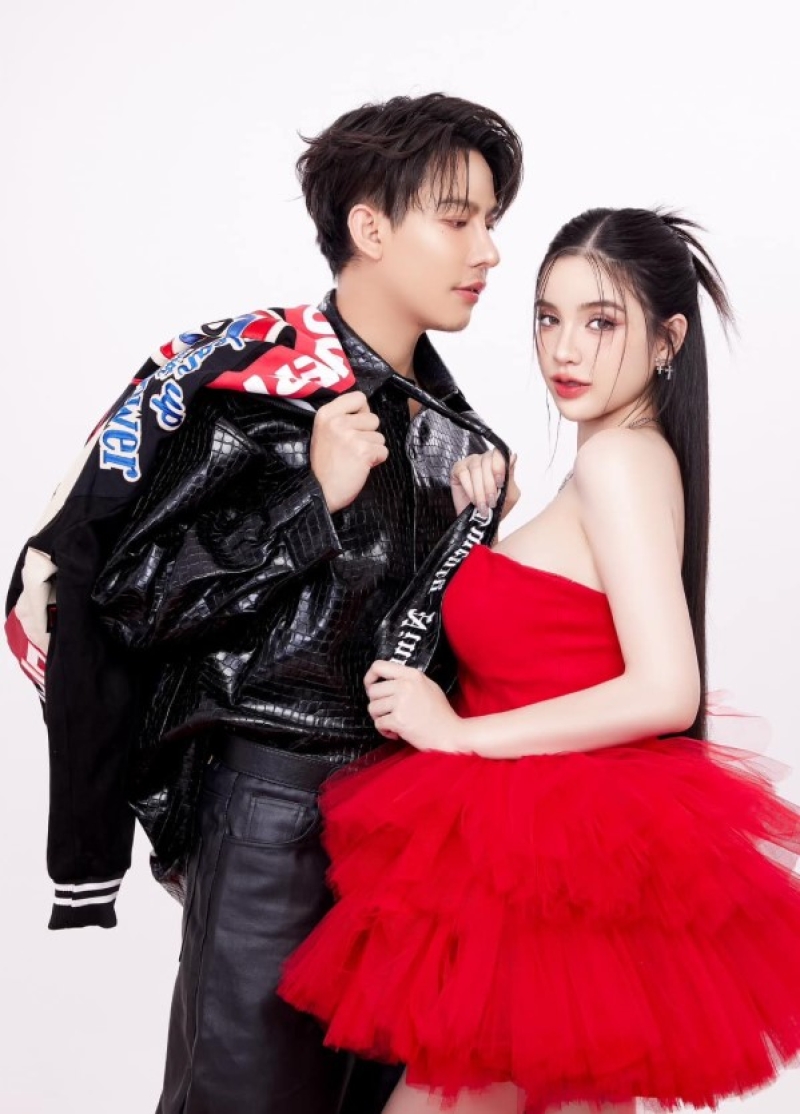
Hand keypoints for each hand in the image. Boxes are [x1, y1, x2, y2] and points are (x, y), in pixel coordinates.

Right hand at [311, 391, 387, 512]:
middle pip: (373, 418)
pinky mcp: (363, 451)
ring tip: (355, 459)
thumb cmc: (324, 465)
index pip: (358, 397)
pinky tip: (361, 467)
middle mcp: (338, 421)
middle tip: (353, 448)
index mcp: (326, 413)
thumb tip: (366, 410)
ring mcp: (351, 436)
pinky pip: (383, 451)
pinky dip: (376, 461)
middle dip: (369, 434)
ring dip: (372, 449)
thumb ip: (341, 418)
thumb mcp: (324, 432)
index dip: (363, 411)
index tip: (356, 424)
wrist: (319, 491)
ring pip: (380, 436)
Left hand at [364, 660, 466, 752]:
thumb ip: (408, 680)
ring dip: (380, 718)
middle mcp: (405, 685)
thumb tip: (386, 681)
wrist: (450, 733)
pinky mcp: (398, 720)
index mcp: (412, 675)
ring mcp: (401, 702)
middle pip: (372, 690)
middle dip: (377, 703)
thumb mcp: (428, 686)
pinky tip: (396, 732)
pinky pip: (378, 724)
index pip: (378, 666)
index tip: (370, 686)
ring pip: (372, 708)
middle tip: (388, 711)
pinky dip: (384, 731)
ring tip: (394, 722)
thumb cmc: (441, 713)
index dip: (369, 678)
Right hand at [450, 450, 519, 519]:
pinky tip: (473, 500)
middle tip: (491, 501)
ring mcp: (470, 462)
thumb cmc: (496, 507)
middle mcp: (484, 459)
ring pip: (475, 469)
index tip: (500, 483)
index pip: (499, 453)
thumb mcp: (509, 493)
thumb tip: (513, 456)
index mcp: (498, 462)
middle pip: (487, 461)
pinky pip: (463, 474)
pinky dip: (469, 489)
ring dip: (480, 490)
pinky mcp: (458, 469)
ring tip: (483, 505)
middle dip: (489, 484)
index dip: (499, 467)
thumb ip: (511, 476)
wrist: (481, 522)